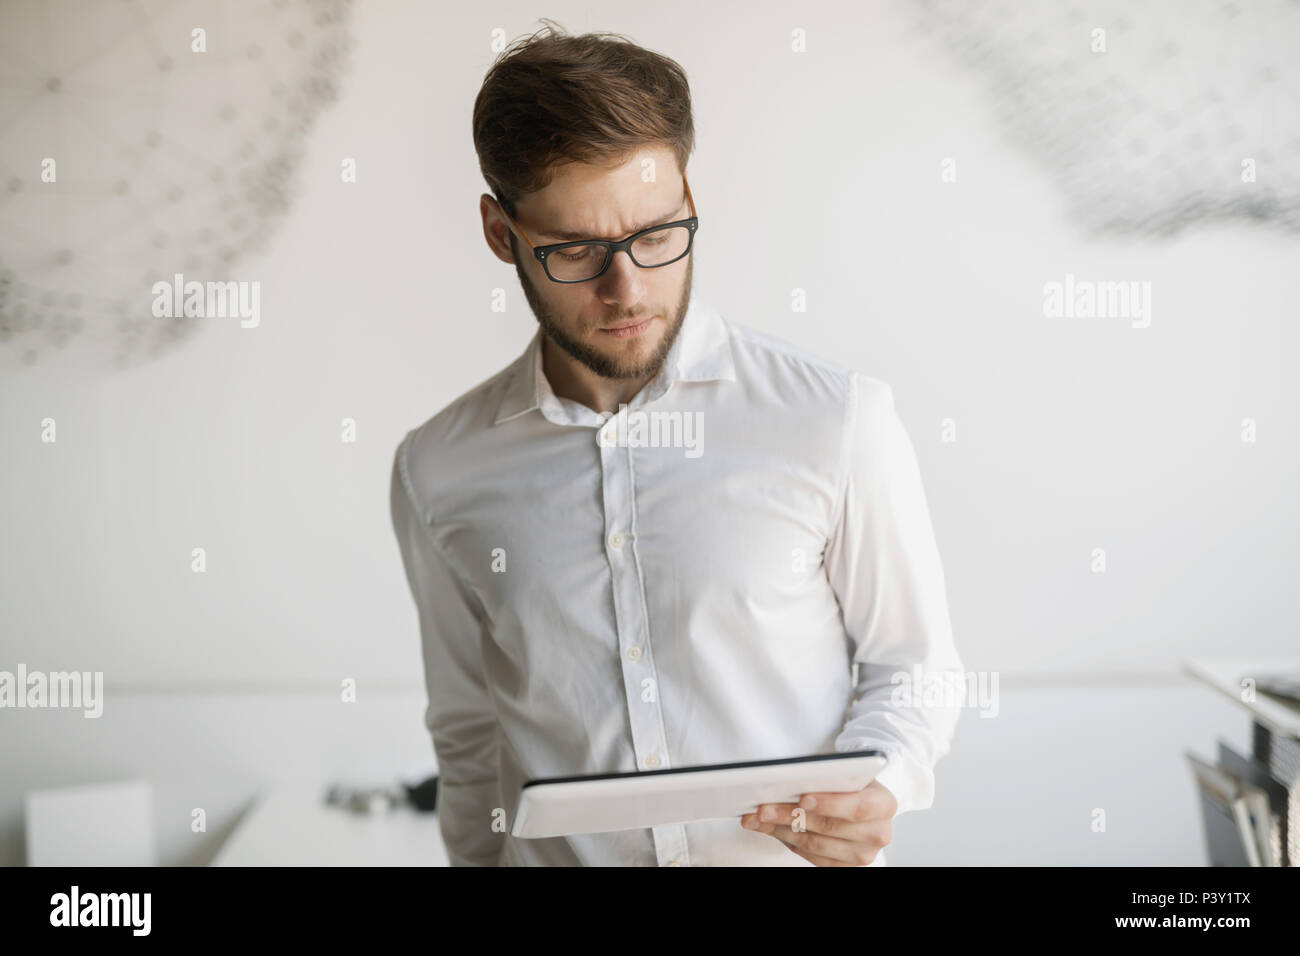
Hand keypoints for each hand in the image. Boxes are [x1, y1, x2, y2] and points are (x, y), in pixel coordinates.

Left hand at [739, 778, 896, 865]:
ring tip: (759, 816)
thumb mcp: (844, 771)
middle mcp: (878, 833)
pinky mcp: (844, 866)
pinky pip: (810, 856)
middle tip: (764, 807)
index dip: (830, 804)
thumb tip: (785, 780)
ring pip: (815, 845)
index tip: (803, 798)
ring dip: (781, 829)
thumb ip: (823, 775)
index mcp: (884, 804)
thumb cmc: (850, 782)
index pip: (858, 807)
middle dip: (792, 815)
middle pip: (830, 827)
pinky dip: (785, 840)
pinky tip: (768, 827)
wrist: (861, 801)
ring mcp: (862, 854)